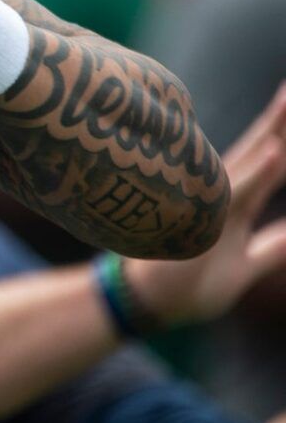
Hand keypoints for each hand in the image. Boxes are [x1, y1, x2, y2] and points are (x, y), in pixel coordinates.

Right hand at [125, 81, 285, 326]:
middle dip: (282, 117)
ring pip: (255, 159)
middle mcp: (225, 192)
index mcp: (235, 199)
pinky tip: (277, 150)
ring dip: (276, 131)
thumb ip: (271, 249)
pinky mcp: (208, 221)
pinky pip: (240, 192)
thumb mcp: (243, 266)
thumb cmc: (190, 284)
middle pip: (264, 145)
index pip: (270, 156)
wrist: (149, 305)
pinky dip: (259, 170)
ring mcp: (216, 203)